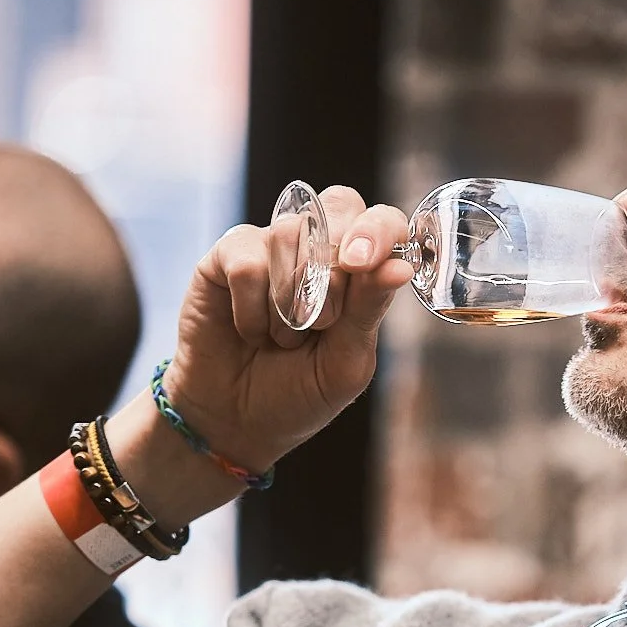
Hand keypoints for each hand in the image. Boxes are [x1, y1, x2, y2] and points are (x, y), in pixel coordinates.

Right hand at [160, 186, 412, 473]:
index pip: (382, 220)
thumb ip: (368, 311)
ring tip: (283, 339)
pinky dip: (251, 308)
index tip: (361, 263)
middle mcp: (317, 248)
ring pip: (290, 233)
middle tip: (322, 322)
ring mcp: (271, 247)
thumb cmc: (299, 393)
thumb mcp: (345, 362)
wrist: (236, 421)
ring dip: (289, 300)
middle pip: (339, 205)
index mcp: (360, 271)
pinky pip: (246, 261)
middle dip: (332, 266)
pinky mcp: (225, 257)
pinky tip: (250, 332)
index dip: (377, 231)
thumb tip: (400, 266)